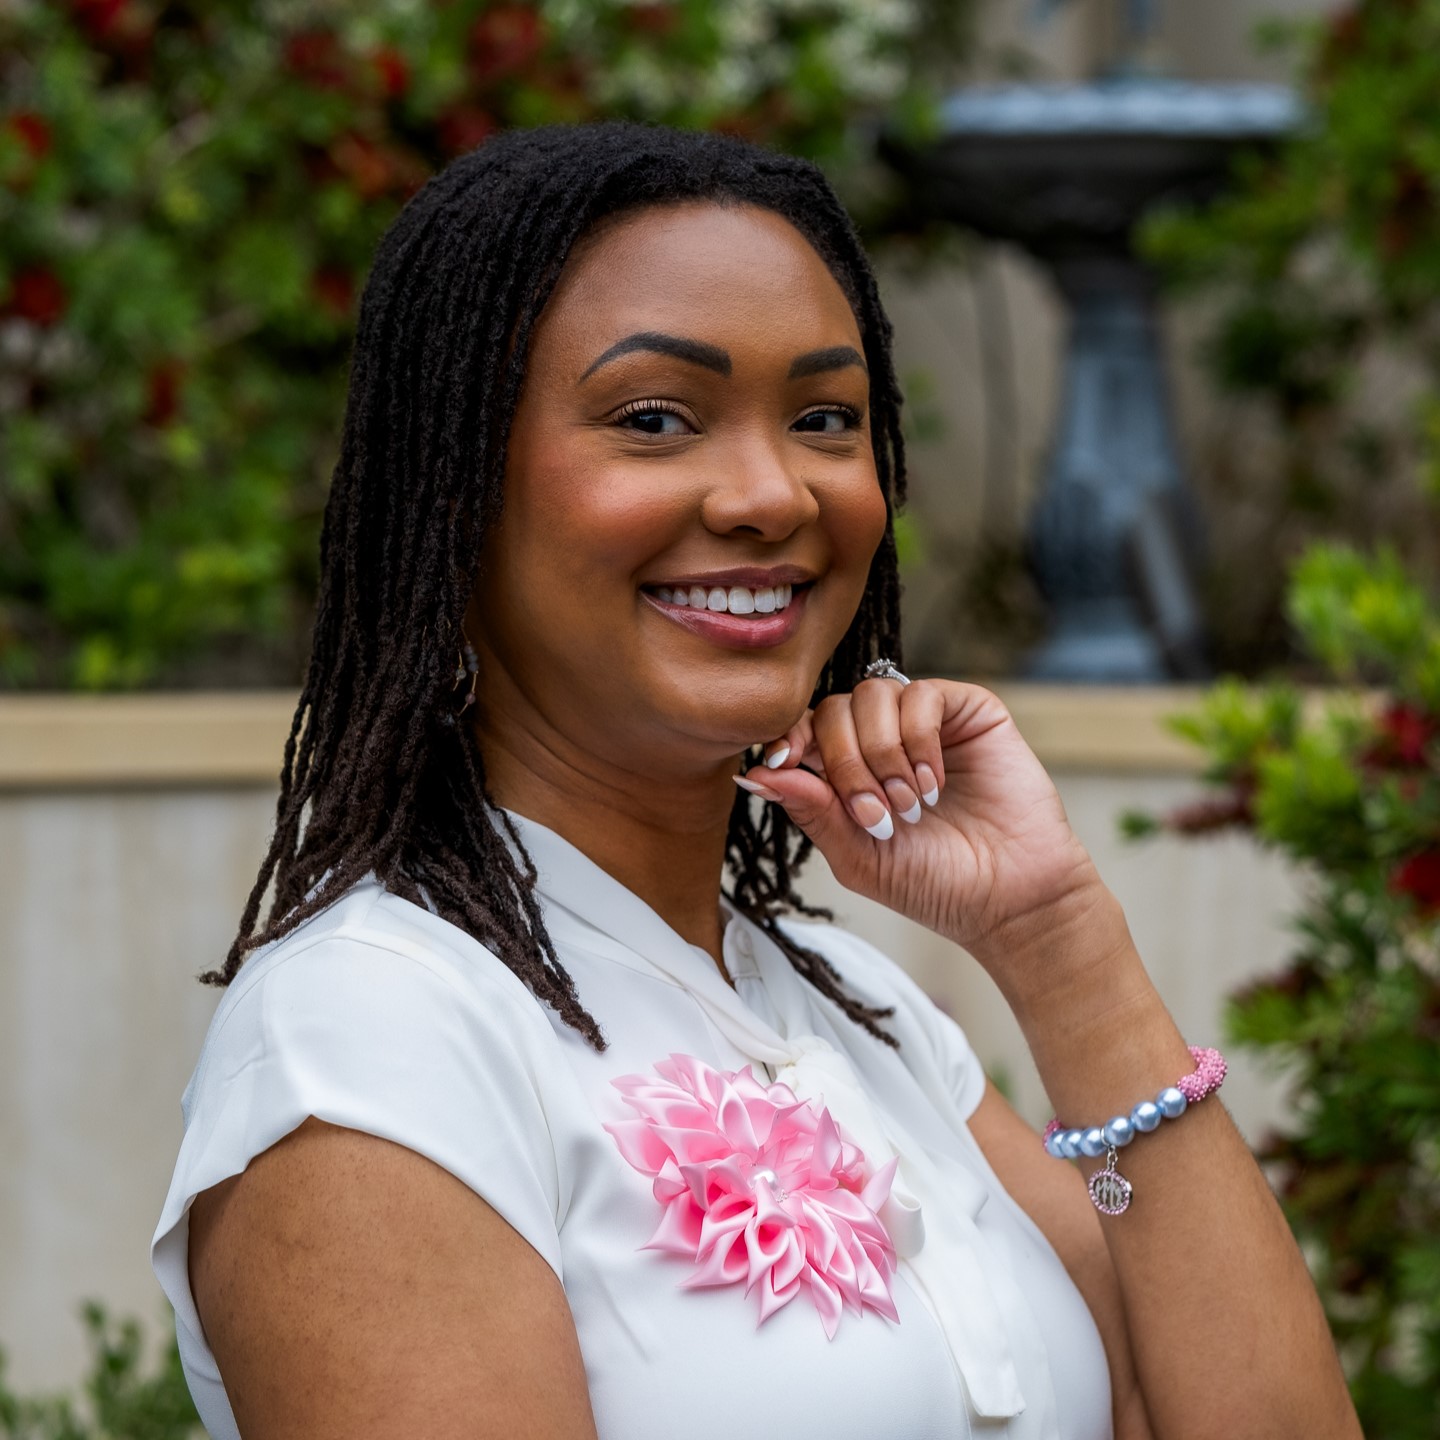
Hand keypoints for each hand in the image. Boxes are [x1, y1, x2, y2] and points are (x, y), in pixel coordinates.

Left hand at [737, 678, 1108, 969]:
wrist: (1008, 898)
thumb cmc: (934, 885)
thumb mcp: (857, 856)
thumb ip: (811, 811)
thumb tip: (753, 774)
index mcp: (849, 772)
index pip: (804, 728)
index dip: (787, 736)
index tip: (781, 760)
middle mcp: (884, 739)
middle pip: (833, 709)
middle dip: (844, 762)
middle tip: (876, 815)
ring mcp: (926, 722)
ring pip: (872, 694)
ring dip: (881, 753)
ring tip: (909, 805)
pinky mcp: (969, 711)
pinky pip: (921, 695)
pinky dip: (918, 739)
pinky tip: (933, 783)